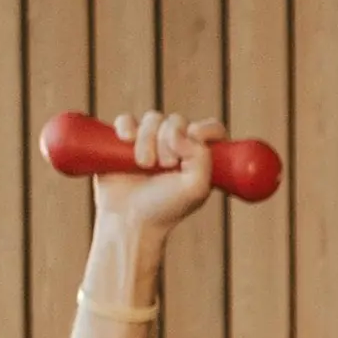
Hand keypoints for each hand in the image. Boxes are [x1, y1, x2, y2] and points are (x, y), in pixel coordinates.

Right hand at [92, 111, 220, 239]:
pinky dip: (127, 127)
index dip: (205, 129)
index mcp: (199, 156)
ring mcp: (150, 141)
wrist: (129, 218)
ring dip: (147, 139)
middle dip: (169, 141)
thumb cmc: (166, 208)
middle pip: (177, 120)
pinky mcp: (124, 140)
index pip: (212, 129)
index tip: (194, 138)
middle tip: (165, 166)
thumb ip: (202, 158)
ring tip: (144, 165)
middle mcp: (177, 145)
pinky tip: (126, 142)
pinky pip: (127, 119)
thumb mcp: (196, 188)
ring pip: (152, 118)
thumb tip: (183, 133)